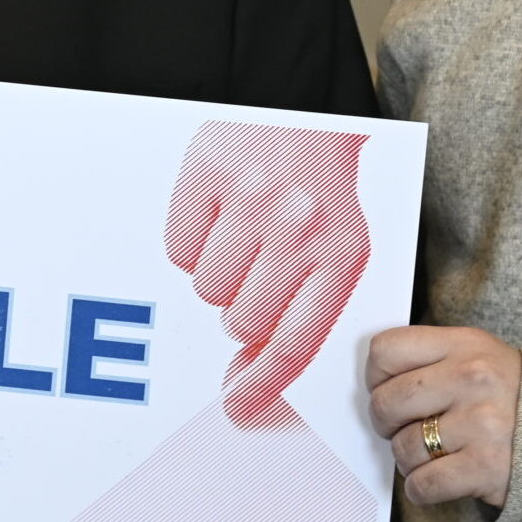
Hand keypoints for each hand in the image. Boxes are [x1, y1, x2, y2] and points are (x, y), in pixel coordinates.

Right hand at [166, 123, 370, 424]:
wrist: (310, 113)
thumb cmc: (323, 192)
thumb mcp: (338, 248)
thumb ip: (305, 311)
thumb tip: (251, 375)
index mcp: (341, 255)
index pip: (294, 344)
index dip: (261, 385)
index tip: (238, 408)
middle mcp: (298, 228)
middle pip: (242, 321)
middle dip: (242, 311)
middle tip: (256, 272)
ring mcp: (252, 198)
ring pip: (207, 289)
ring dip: (218, 275)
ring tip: (243, 237)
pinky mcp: (210, 173)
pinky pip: (179, 249)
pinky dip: (193, 241)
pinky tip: (220, 214)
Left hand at [367, 326, 521, 508]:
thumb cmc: (512, 397)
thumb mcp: (479, 355)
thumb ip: (433, 358)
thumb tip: (376, 382)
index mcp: (465, 344)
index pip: (386, 350)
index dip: (375, 376)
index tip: (387, 390)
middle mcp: (472, 378)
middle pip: (386, 402)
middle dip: (385, 423)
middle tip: (403, 429)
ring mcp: (480, 423)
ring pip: (402, 447)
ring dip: (407, 460)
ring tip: (429, 455)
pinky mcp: (486, 467)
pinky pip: (423, 484)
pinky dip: (421, 489)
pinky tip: (436, 480)